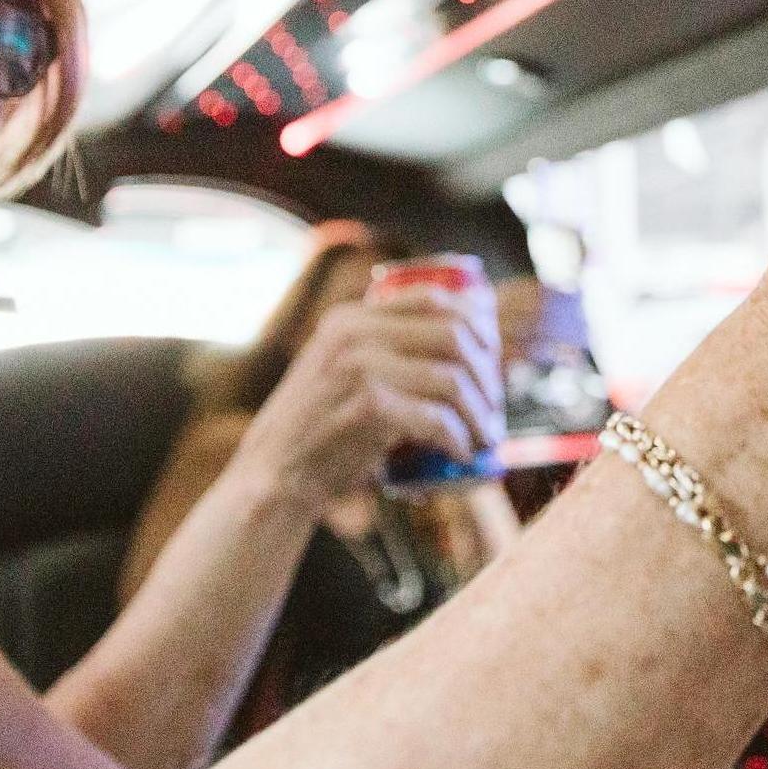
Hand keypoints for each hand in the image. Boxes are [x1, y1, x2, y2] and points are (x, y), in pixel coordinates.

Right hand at [230, 286, 504, 514]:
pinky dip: (458, 437)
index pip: (431, 297)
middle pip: (451, 335)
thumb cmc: (319, 426)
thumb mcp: (340, 369)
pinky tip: (461, 453)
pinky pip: (435, 419)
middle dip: (486, 372)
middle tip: (494, 404)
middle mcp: (354, 333)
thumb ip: (379, 350)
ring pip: (450, 379)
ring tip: (485, 436)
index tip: (492, 352)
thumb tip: (460, 342)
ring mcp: (359, 368)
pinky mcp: (367, 408)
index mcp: (351, 317)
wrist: (274, 471)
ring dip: (479, 413)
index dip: (474, 320)